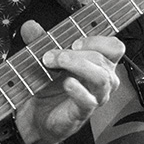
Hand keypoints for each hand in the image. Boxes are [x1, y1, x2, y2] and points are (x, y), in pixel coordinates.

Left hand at [14, 20, 124, 143]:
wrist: (35, 117)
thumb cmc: (48, 88)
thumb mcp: (44, 60)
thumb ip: (39, 41)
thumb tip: (30, 26)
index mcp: (98, 64)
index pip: (114, 47)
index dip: (98, 40)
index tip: (74, 41)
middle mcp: (102, 80)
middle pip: (103, 59)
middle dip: (76, 53)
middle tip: (51, 55)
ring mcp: (96, 97)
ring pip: (101, 78)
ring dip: (77, 65)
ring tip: (55, 63)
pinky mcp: (83, 113)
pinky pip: (89, 101)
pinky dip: (78, 90)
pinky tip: (66, 83)